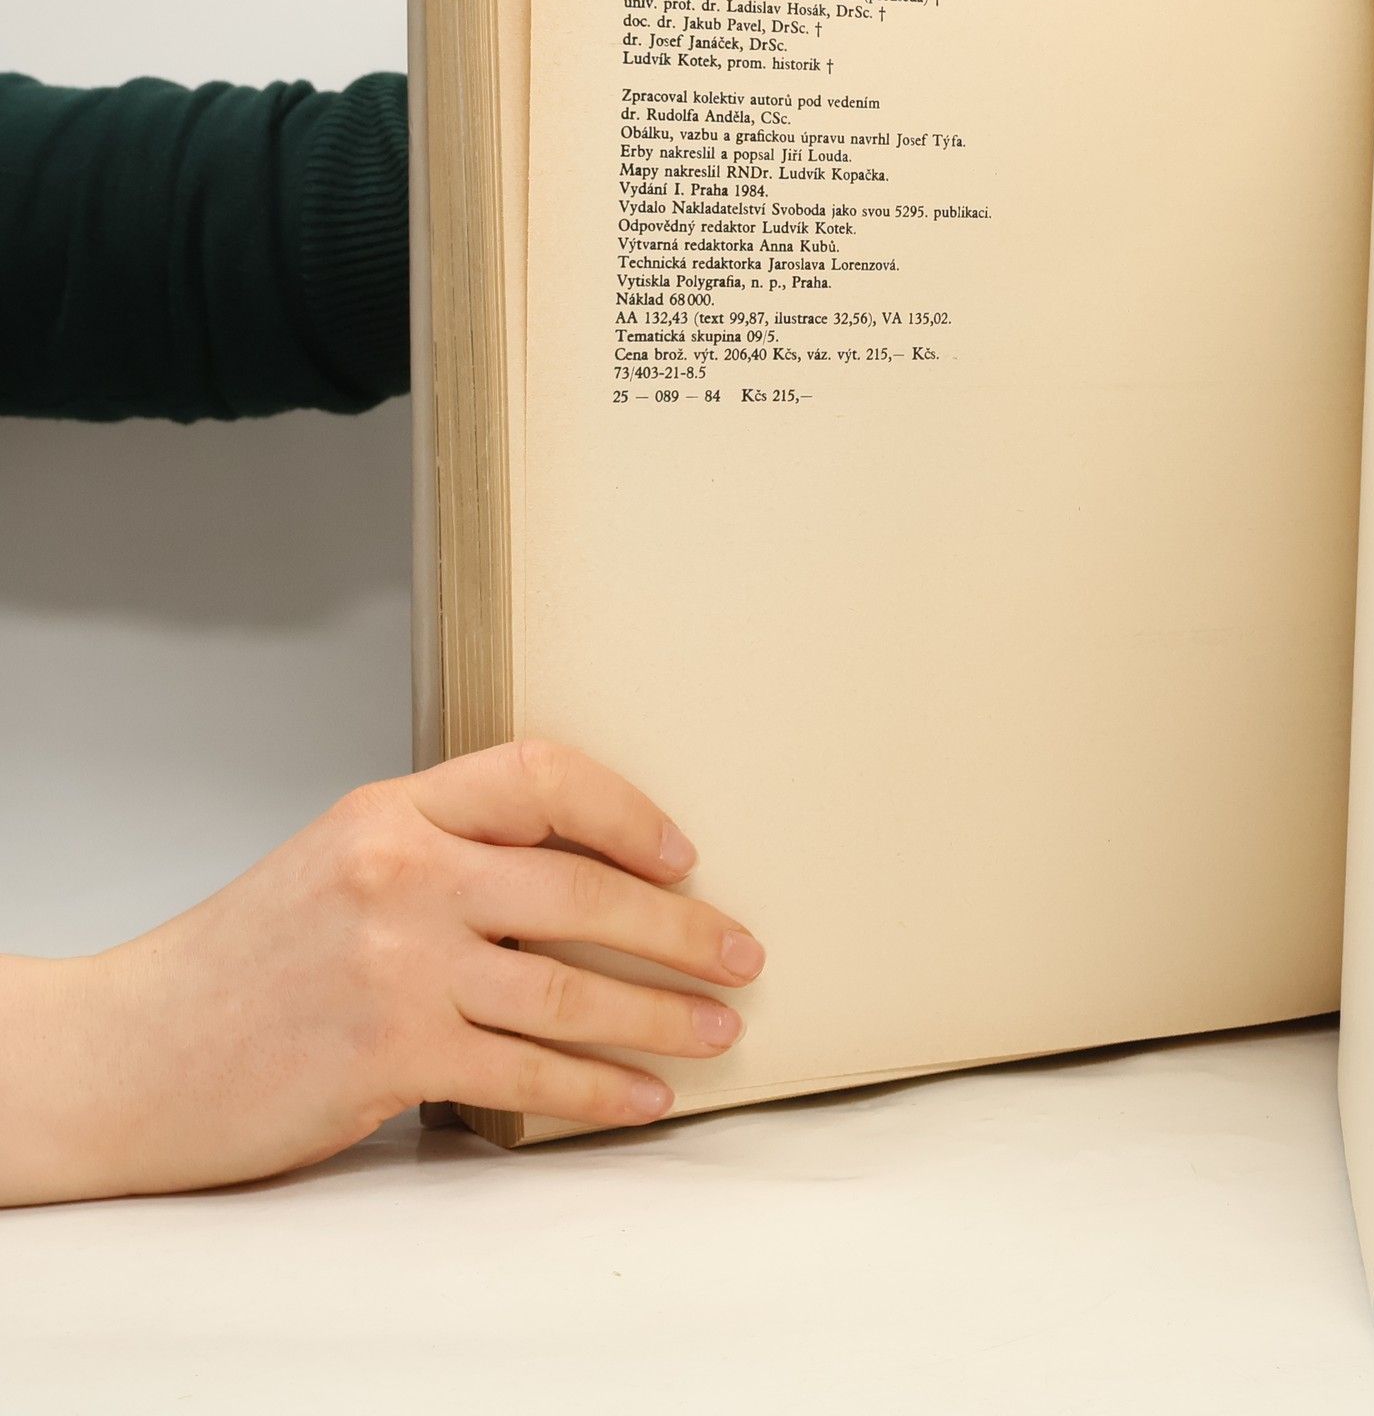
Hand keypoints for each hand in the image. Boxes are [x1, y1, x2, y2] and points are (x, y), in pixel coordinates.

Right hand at [0, 741, 763, 1204]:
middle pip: (582, 891)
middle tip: (740, 953)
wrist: (133, 1053)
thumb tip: (585, 878)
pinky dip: (600, 1091)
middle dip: (681, 928)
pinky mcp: (390, 1055)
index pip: (543, 776)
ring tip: (717, 1030)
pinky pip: (530, 1073)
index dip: (628, 812)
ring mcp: (398, 965)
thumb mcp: (343, 862)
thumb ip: (449, 854)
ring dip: (662, 1016)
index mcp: (394, 810)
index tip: (682, 855)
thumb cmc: (248, 957)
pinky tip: (642, 1097)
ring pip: (572, 990)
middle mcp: (403, 875)